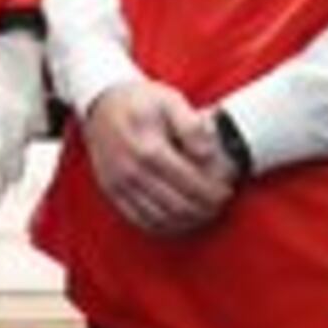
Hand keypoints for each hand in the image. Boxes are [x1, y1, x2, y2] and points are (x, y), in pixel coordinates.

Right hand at [78, 80, 231, 235]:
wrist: (102, 103)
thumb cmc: (139, 101)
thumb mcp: (170, 101)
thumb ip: (193, 127)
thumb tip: (209, 153)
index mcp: (149, 148)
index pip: (189, 182)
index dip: (212, 192)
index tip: (226, 191)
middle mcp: (132, 171)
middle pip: (178, 205)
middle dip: (205, 209)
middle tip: (219, 204)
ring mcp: (120, 185)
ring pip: (160, 219)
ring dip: (187, 221)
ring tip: (204, 213)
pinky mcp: (112, 192)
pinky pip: (140, 220)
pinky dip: (163, 226)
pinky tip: (179, 220)